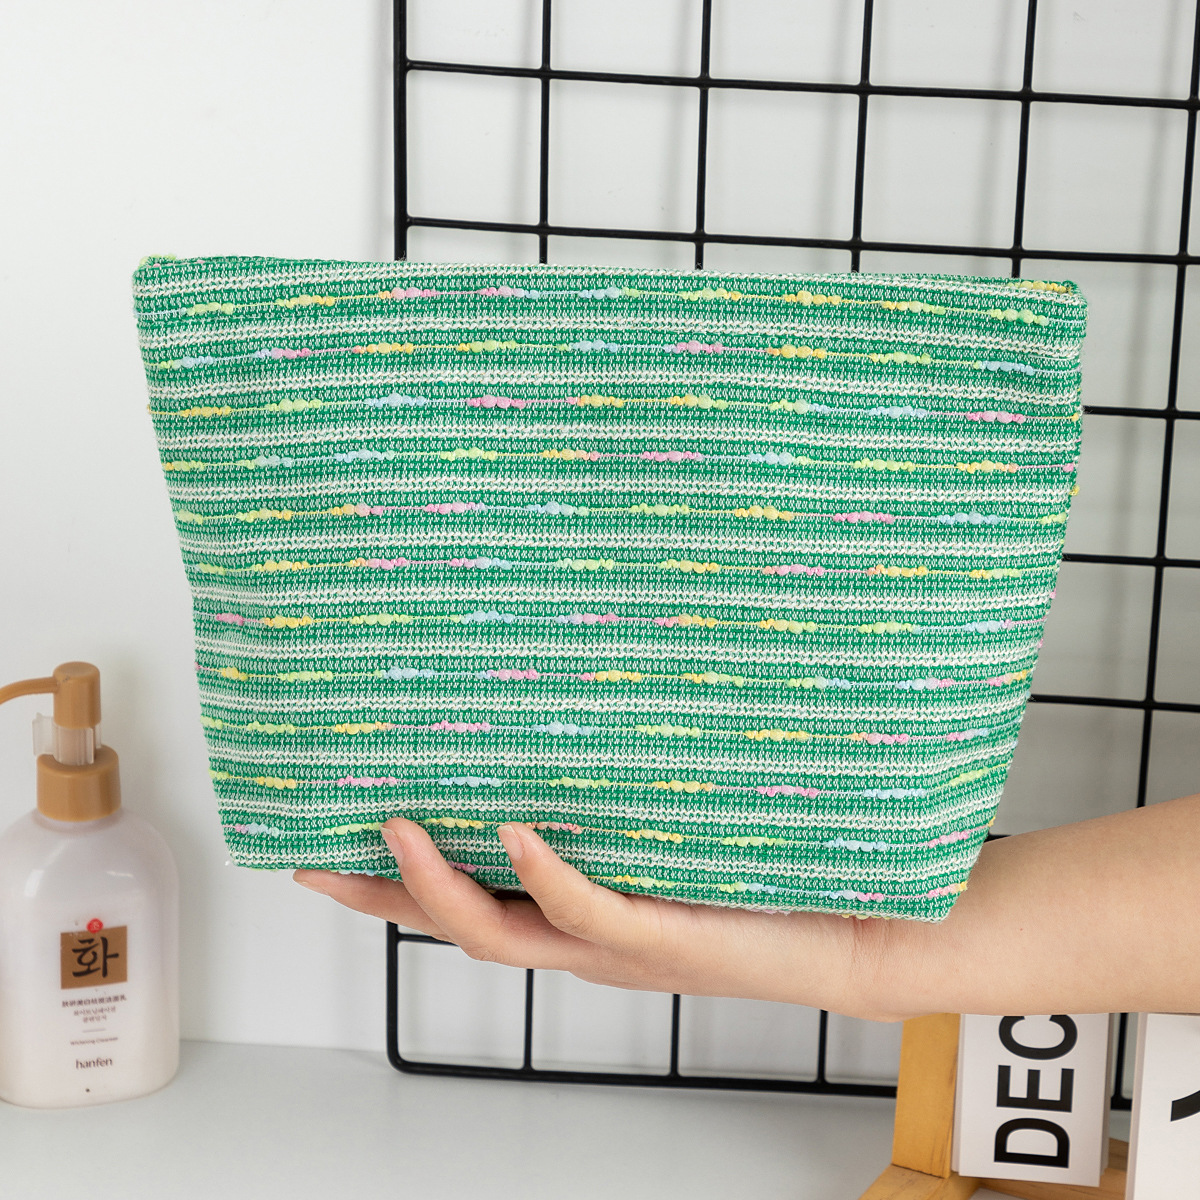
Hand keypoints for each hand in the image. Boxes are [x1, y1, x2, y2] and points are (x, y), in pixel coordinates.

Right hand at [293, 818, 898, 1020]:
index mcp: (572, 911)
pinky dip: (544, 872)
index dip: (391, 884)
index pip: (465, 899)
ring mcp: (616, 940)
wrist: (847, 933)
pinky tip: (518, 830)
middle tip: (313, 859)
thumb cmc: (758, 878)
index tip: (334, 843)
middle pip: (453, 927)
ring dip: (438, 884)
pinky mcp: (663, 932)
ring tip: (395, 829)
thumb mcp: (670, 827)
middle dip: (377, 899)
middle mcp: (579, 935)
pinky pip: (587, 909)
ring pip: (501, 931)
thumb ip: (624, 790)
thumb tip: (588, 706)